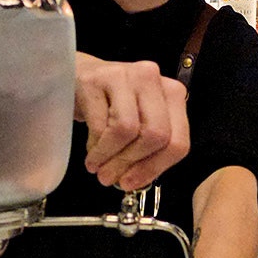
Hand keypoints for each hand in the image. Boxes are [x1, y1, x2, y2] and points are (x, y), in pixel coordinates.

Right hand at [74, 53, 189, 190]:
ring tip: (97, 167)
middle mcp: (152, 79)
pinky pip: (100, 126)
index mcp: (172, 93)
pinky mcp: (96, 80)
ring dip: (110, 158)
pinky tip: (90, 154)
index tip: (133, 183)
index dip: (155, 168)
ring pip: (128, 130)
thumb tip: (134, 181)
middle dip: (131, 164)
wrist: (78, 75)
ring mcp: (125, 75)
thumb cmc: (111, 104)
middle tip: (111, 178)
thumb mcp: (139, 122)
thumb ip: (146, 150)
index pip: (178, 140)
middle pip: (156, 135)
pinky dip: (95, 149)